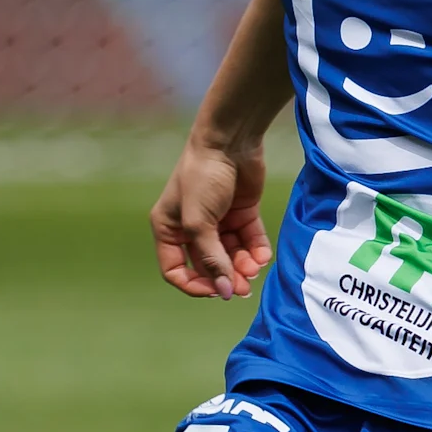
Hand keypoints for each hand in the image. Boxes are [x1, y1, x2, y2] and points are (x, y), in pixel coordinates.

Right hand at [152, 137, 270, 298]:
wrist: (230, 141)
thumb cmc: (203, 176)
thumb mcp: (200, 221)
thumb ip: (211, 258)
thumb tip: (223, 291)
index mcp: (169, 228)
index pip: (176, 270)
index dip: (195, 285)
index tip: (215, 290)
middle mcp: (191, 227)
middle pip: (208, 265)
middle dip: (225, 277)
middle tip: (243, 288)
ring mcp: (218, 221)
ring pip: (231, 255)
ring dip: (243, 266)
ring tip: (254, 268)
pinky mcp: (241, 213)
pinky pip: (249, 240)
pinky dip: (256, 250)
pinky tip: (263, 256)